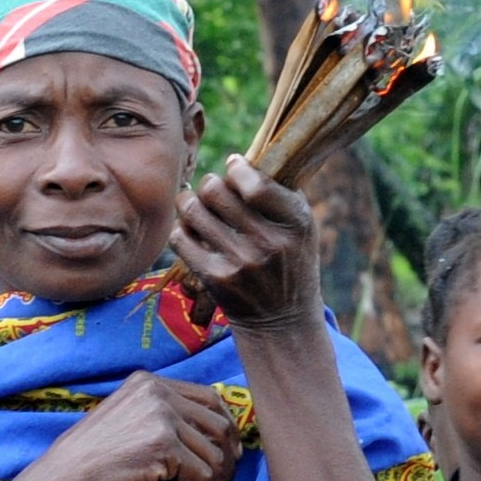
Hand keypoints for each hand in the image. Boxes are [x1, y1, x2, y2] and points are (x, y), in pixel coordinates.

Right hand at [43, 371, 241, 480]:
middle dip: (227, 463)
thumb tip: (222, 438)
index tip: (228, 458)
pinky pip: (202, 476)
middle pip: (220, 424)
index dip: (225, 430)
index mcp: (149, 382)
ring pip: (215, 455)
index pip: (209, 398)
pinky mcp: (164, 445)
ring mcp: (162, 415)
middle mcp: (158, 391)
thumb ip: (165, 418)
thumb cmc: (92, 462)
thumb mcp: (129, 424)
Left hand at [170, 155, 321, 332]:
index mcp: (296, 224)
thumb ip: (279, 190)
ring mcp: (239, 264)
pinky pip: (180, 237)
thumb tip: (240, 159)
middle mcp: (268, 244)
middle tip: (212, 188)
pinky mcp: (214, 280)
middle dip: (209, 183)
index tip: (234, 165)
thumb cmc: (291, 260)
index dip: (237, 168)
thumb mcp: (301, 226)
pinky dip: (182, 228)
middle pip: (215, 191)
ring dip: (189, 201)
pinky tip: (193, 231)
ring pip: (192, 210)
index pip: (256, 185)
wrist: (282, 321)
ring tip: (196, 204)